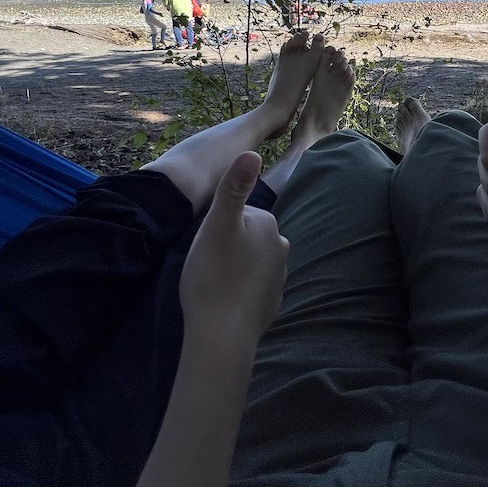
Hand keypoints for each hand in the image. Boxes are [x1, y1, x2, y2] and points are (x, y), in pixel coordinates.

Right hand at [179, 152, 288, 337]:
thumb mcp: (216, 225)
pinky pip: (252, 287)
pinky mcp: (272, 303)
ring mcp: (279, 277)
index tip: (206, 245)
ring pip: (248, 261)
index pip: (237, 214)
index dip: (216, 227)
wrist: (222, 335)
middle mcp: (281, 247)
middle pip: (244, 237)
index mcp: (269, 224)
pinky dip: (239, 290)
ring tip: (213, 283)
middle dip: (226, 246)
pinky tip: (223, 300)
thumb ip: (233, 187)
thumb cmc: (213, 276)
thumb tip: (252, 151)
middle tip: (206, 265)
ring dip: (232, 267)